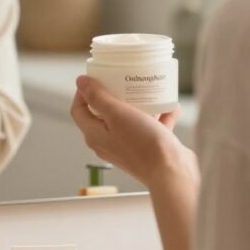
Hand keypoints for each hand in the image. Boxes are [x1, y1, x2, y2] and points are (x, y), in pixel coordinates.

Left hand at [70, 75, 196, 189]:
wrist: (171, 172)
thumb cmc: (142, 144)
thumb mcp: (117, 114)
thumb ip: (97, 97)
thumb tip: (80, 82)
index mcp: (94, 135)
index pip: (78, 110)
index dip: (82, 92)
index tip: (95, 78)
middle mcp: (107, 143)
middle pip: (102, 114)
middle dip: (112, 94)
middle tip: (121, 80)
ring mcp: (127, 147)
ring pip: (127, 120)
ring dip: (137, 104)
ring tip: (146, 89)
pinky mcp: (145, 150)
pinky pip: (149, 128)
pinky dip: (158, 116)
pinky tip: (169, 105)